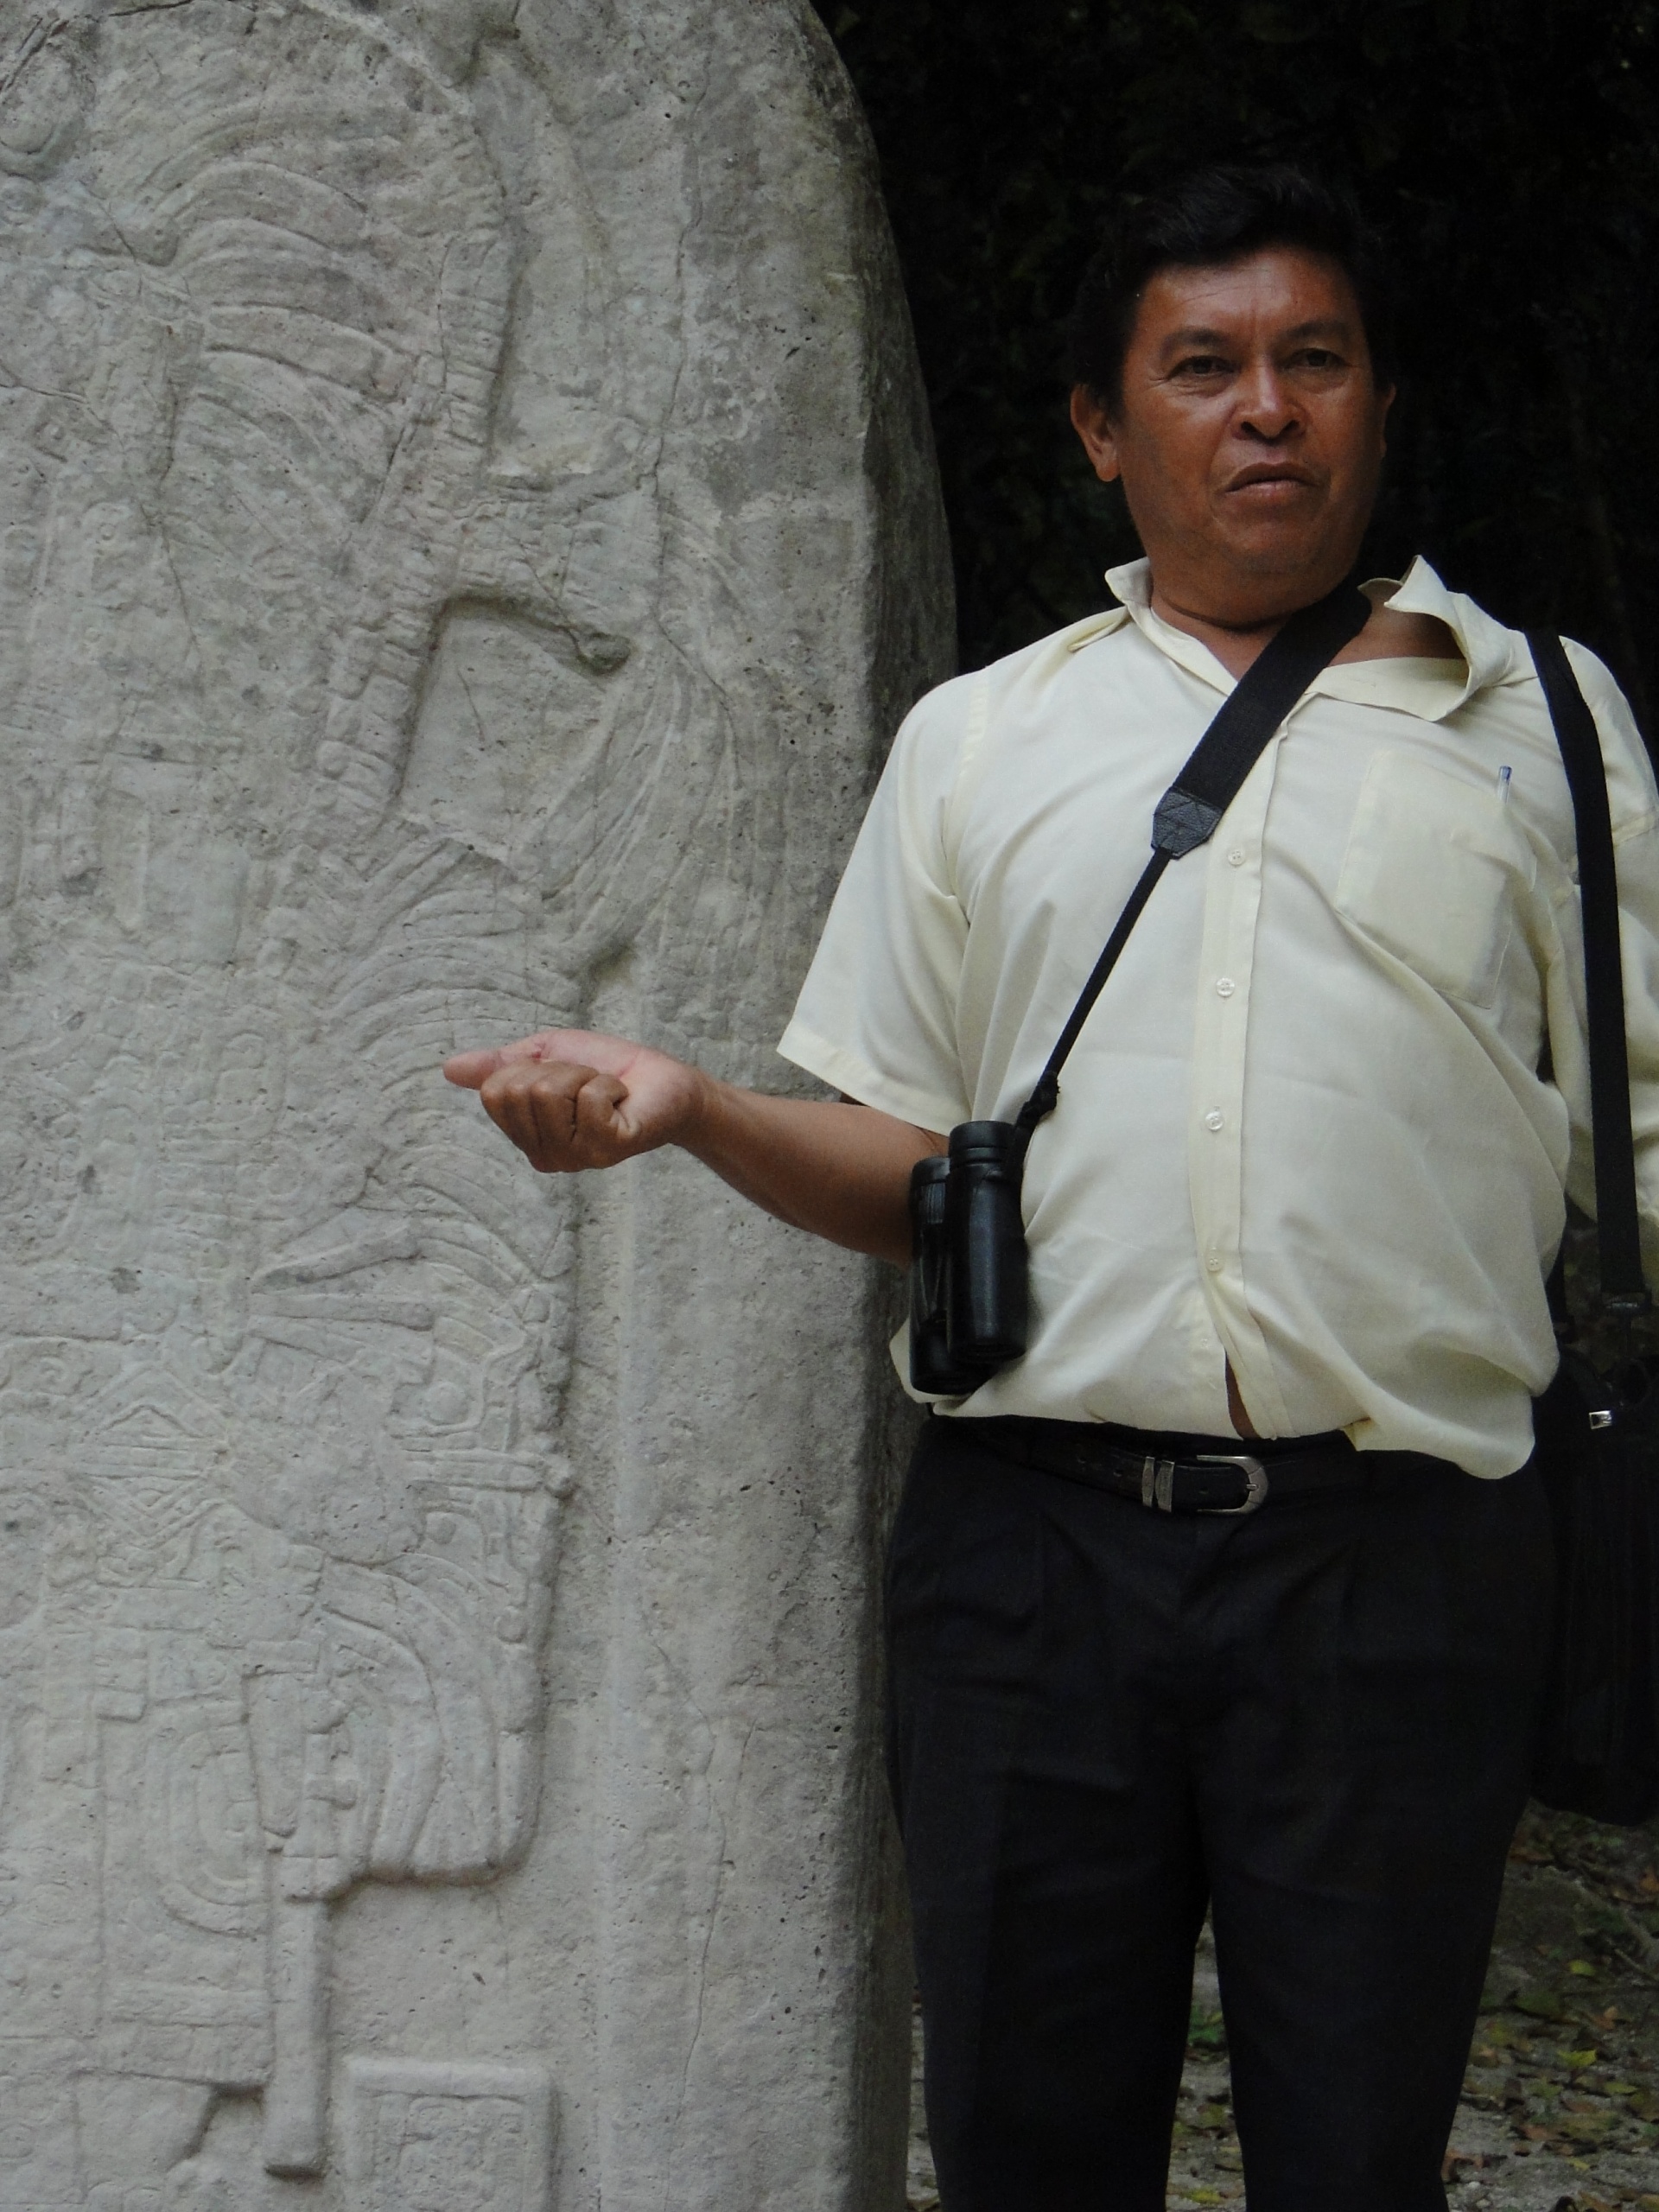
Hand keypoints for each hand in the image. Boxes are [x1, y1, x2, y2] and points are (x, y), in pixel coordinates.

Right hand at [443, 1028, 704, 1172]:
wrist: (663, 1080)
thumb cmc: (605, 1068)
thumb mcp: (542, 1056)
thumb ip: (498, 1065)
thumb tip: (449, 1069)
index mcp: (525, 1136)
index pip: (495, 1091)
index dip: (528, 1067)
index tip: (559, 1074)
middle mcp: (545, 1156)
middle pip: (517, 1090)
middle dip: (557, 1069)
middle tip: (585, 1082)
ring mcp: (575, 1157)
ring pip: (549, 1092)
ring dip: (583, 1075)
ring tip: (603, 1090)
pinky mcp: (607, 1148)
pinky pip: (587, 1098)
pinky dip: (607, 1084)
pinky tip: (620, 1100)